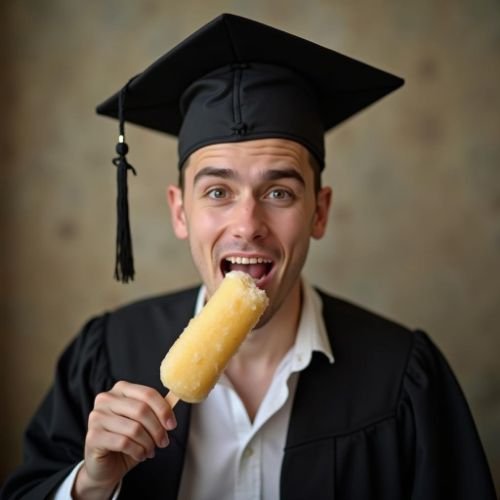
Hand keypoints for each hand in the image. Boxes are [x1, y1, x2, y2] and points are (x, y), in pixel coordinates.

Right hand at [73, 381, 176, 498]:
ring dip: (148, 443)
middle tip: (163, 442)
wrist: (105, 465)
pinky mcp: (92, 436)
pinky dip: (137, 451)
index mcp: (120, 389)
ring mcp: (96, 417)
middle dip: (157, 429)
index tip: (172, 425)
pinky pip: (124, 442)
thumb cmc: (127, 440)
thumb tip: (174, 398)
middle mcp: (106, 399)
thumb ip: (156, 409)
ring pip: (134, 428)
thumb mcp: (144, 422)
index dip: (163, 409)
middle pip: (142, 410)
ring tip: (150, 451)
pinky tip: (140, 455)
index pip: (148, 394)